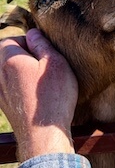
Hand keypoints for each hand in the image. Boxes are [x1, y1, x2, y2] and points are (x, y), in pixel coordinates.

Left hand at [0, 28, 77, 161]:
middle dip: (22, 56)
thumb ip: (42, 44)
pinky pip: (9, 88)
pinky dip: (20, 86)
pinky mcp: (5, 106)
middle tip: (43, 63)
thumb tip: (33, 33)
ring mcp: (0, 92)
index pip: (9, 40)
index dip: (26, 41)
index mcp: (9, 60)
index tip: (42, 50)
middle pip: (4, 56)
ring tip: (40, 80)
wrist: (43, 135)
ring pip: (6, 73)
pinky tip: (36, 95)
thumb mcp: (56, 63)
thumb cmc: (53, 97)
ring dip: (21, 72)